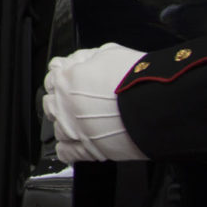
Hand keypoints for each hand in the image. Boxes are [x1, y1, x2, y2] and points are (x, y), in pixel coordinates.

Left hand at [42, 43, 147, 162]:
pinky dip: (68, 149)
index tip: (69, 81)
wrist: (156, 106)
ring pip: (56, 128)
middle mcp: (63, 104)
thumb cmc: (137, 79)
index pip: (52, 77)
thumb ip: (87, 58)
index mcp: (66, 79)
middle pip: (50, 103)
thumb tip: (80, 61)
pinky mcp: (84, 150)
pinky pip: (65, 152)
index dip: (62, 78)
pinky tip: (76, 145)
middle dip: (61, 102)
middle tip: (76, 103)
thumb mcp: (110, 53)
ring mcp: (72, 128)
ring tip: (81, 124)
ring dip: (65, 126)